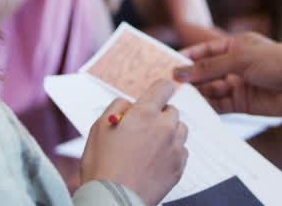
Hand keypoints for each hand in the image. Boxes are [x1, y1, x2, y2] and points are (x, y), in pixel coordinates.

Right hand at [80, 80, 188, 205]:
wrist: (113, 200)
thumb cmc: (102, 165)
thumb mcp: (99, 127)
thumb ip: (118, 107)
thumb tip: (131, 104)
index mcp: (145, 114)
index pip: (164, 87)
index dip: (160, 89)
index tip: (157, 95)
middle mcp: (165, 128)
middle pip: (172, 110)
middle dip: (159, 116)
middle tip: (142, 130)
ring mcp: (175, 148)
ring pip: (180, 130)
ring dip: (169, 133)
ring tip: (150, 147)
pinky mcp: (179, 167)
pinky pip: (182, 151)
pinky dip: (172, 152)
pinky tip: (155, 161)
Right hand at [173, 32, 281, 117]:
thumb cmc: (278, 63)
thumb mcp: (240, 59)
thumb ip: (209, 67)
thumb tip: (180, 72)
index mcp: (236, 45)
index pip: (206, 50)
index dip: (188, 57)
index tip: (169, 65)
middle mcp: (235, 64)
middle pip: (205, 71)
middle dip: (189, 78)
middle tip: (168, 86)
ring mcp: (237, 84)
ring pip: (210, 88)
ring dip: (196, 93)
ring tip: (178, 98)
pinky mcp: (241, 102)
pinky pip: (219, 104)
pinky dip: (207, 106)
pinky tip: (194, 109)